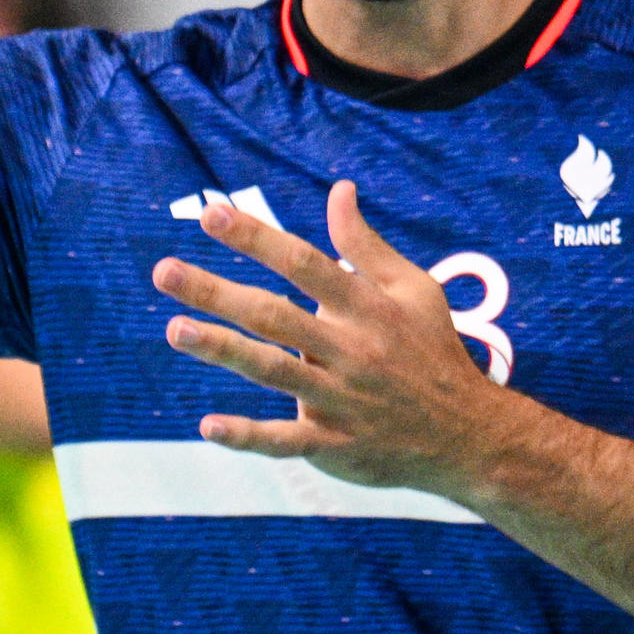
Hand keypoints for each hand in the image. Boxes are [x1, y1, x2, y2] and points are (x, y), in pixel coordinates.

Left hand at [153, 179, 524, 494]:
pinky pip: (286, 441)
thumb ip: (366, 243)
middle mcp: (350, 350)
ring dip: (222, 350)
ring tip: (175, 330)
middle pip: (274, 316)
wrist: (469, 435)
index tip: (212, 215)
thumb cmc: (432, 350)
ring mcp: (341, 399)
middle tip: (164, 271)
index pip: (304, 264)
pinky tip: (208, 426)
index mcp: (366, 307)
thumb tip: (339, 189)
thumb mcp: (412, 288)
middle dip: (217, 292)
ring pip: (273, 372)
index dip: (258, 238)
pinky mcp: (336, 444)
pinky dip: (247, 435)